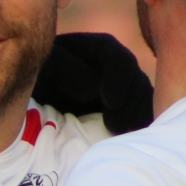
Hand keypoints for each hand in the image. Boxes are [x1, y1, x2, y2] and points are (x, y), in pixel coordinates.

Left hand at [31, 32, 154, 134]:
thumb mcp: (46, 68)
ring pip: (144, 99)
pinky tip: (128, 137)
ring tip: (120, 134)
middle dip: (129, 105)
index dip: (119, 82)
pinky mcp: (130, 105)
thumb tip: (93, 90)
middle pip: (138, 81)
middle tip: (115, 126)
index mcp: (102, 48)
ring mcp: (128, 85)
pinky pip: (144, 113)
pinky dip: (140, 125)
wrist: (42, 98)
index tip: (110, 104)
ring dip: (136, 117)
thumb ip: (65, 70)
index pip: (121, 61)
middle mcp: (120, 65)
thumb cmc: (41, 77)